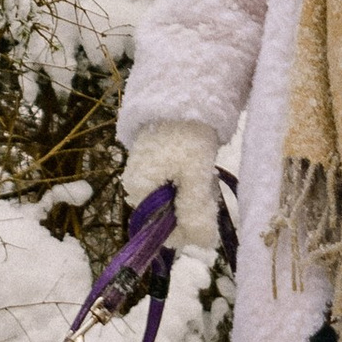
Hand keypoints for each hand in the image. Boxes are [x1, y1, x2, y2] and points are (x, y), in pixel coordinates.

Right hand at [121, 117, 221, 255]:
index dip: (185, 230)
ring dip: (190, 196)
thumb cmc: (187, 136)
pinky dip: (188, 182)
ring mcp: (144, 172)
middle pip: (165, 215)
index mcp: (137, 190)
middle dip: (189, 211)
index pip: (159, 229)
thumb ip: (196, 212)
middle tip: (206, 190)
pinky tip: (198, 168)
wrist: (184, 95)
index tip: (205, 217)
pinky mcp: (155, 162)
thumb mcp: (195, 177)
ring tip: (204, 176)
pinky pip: (171, 184)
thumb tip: (204, 245)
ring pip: (171, 200)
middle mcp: (135, 184)